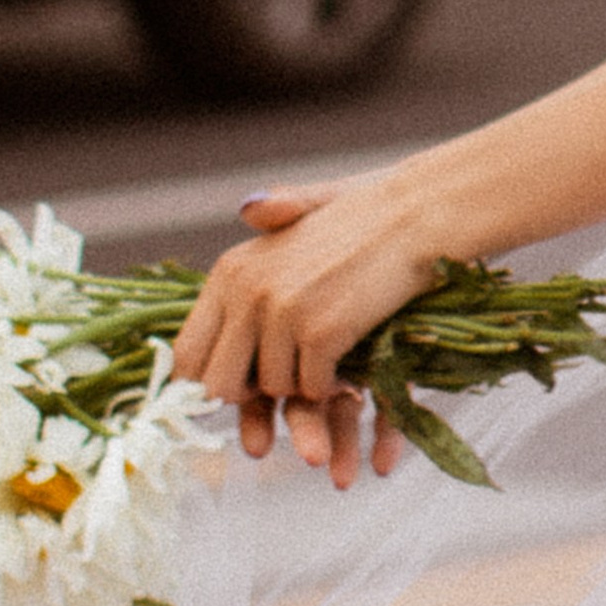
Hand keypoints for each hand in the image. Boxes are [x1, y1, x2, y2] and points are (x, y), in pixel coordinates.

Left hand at [172, 178, 437, 477]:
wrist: (418, 215)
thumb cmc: (365, 218)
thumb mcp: (302, 215)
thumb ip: (267, 219)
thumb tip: (245, 208)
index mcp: (230, 270)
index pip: (187, 352)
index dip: (202, 385)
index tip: (231, 394)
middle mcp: (246, 291)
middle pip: (219, 386)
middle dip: (251, 397)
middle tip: (285, 380)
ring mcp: (283, 313)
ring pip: (274, 390)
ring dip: (302, 384)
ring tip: (328, 350)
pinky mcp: (321, 332)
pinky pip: (314, 388)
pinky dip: (334, 383)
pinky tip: (350, 356)